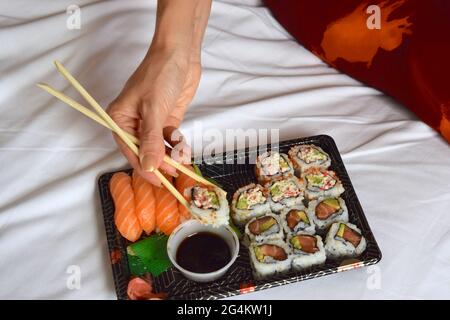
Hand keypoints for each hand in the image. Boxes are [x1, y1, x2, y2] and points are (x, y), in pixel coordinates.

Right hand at [107, 0, 210, 185]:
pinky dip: (177, 146)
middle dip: (159, 163)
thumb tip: (148, 167)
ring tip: (182, 162)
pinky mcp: (167, 120)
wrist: (180, 55)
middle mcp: (133, 122)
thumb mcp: (153, 109)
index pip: (129, 150)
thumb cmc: (160, 75)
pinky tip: (184, 149)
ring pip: (158, 148)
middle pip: (144, 151)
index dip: (143, 167)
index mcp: (119, 118)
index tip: (158, 181)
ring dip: (170, 156)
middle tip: (174, 175)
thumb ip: (150, 140)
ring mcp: (151, 122)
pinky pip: (170, 140)